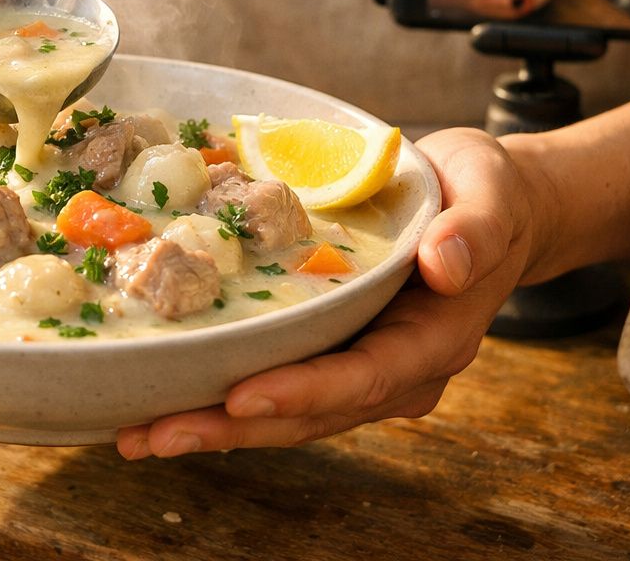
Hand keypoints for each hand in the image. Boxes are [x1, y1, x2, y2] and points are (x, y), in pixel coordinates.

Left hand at [115, 127, 546, 458]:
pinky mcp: (334, 354)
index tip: (242, 397)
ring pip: (286, 414)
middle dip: (231, 428)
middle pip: (311, 414)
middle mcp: (397, 370)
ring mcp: (363, 369)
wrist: (489, 208)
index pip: (364, 377)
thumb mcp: (491, 194)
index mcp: (436, 338)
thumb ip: (475, 230)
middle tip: (151, 434)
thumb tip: (445, 265)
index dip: (303, 392)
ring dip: (213, 426)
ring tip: (138, 432)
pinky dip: (222, 398)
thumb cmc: (485, 194)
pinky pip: (278, 384)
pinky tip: (164, 399)